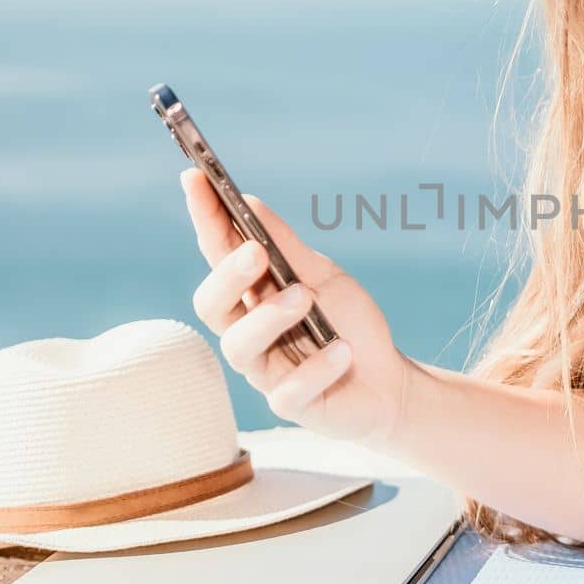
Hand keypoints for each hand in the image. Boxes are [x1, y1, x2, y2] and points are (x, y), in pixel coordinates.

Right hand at [180, 167, 410, 449]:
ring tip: (305, 299)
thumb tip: (247, 200)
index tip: (194, 177)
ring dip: (270, 317)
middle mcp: (248, 331)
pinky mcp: (291, 405)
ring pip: (239, 347)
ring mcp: (266, 371)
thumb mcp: (325, 276)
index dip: (203, 218)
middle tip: (256, 253)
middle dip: (227, 277)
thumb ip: (286, 246)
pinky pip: (288, 391)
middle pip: (211, 305)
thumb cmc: (348, 322)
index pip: (217, 253)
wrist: (388, 381)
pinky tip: (342, 352)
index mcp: (252, 294)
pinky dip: (317, 367)